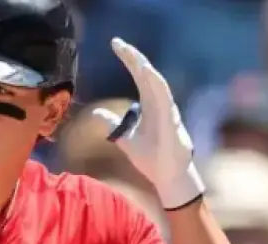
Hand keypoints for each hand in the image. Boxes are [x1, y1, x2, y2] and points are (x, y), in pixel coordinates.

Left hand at [92, 38, 203, 209]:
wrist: (167, 177)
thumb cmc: (152, 157)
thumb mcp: (124, 138)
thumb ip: (112, 124)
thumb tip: (96, 114)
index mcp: (150, 105)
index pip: (139, 77)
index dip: (129, 61)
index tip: (116, 46)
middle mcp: (160, 104)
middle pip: (147, 75)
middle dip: (133, 58)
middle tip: (117, 43)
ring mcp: (168, 112)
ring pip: (157, 84)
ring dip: (144, 69)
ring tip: (132, 55)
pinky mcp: (172, 122)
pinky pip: (165, 100)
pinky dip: (157, 86)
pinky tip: (148, 75)